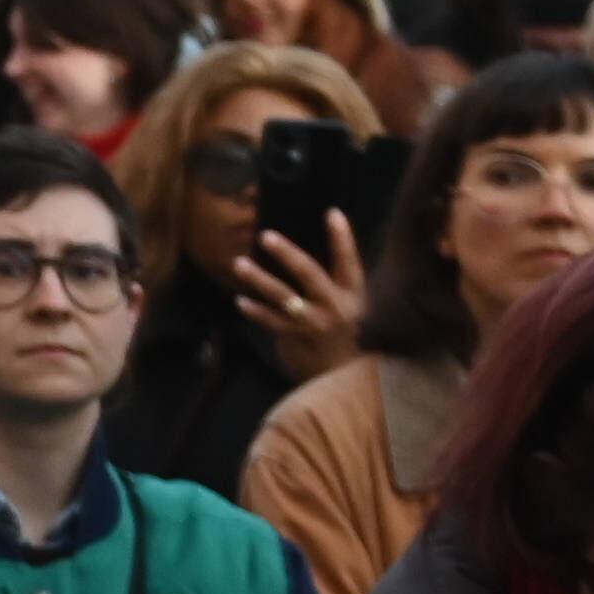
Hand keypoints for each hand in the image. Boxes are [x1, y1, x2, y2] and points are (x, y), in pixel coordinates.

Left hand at [229, 219, 368, 382]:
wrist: (349, 381)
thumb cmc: (350, 339)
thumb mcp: (354, 310)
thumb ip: (336, 287)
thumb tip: (303, 260)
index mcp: (354, 296)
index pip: (349, 262)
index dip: (342, 238)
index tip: (332, 212)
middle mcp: (335, 307)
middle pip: (309, 273)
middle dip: (287, 254)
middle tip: (266, 236)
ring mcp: (314, 324)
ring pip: (283, 296)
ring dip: (259, 279)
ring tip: (238, 263)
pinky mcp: (297, 340)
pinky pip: (271, 321)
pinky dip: (254, 311)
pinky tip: (239, 300)